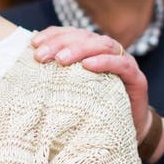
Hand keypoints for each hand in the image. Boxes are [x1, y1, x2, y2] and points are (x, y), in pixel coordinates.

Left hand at [32, 26, 150, 141]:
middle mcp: (107, 51)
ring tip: (61, 59)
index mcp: (90, 50)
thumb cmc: (95, 109)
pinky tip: (88, 65)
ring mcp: (123, 62)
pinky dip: (105, 62)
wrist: (128, 129)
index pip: (71, 34)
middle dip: (61, 43)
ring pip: (102, 45)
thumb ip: (57, 78)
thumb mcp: (72, 91)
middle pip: (84, 37)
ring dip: (80, 50)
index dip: (53, 35)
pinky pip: (122, 64)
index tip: (34, 44)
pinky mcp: (136, 78)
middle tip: (42, 56)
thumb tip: (27, 72)